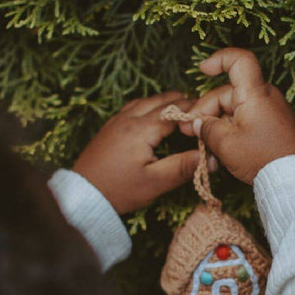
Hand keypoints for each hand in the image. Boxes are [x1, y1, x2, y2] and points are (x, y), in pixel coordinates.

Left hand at [74, 92, 204, 213]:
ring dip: (165, 102)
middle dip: (183, 103)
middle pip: (162, 100)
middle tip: (201, 112)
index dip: (195, 112)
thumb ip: (184, 167)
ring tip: (182, 109)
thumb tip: (211, 158)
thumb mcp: (156, 182)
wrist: (84, 195)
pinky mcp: (110, 127)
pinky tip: (154, 114)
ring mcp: (117, 120)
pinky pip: (134, 107)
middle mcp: (129, 119)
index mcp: (142, 129)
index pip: (175, 111)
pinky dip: (149, 106)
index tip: (211, 116)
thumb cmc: (119, 190)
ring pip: (146, 100)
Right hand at [179, 48, 294, 184]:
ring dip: (217, 126)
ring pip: (236, 111)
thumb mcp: (227, 145)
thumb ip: (207, 129)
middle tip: (188, 131)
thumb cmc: (262, 158)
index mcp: (255, 93)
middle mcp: (265, 98)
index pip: (239, 60)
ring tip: (205, 148)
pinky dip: (232, 133)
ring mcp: (271, 113)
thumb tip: (198, 123)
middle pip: (228, 94)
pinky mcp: (274, 128)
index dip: (218, 60)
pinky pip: (248, 123)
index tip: (202, 70)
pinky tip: (221, 151)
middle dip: (205, 111)